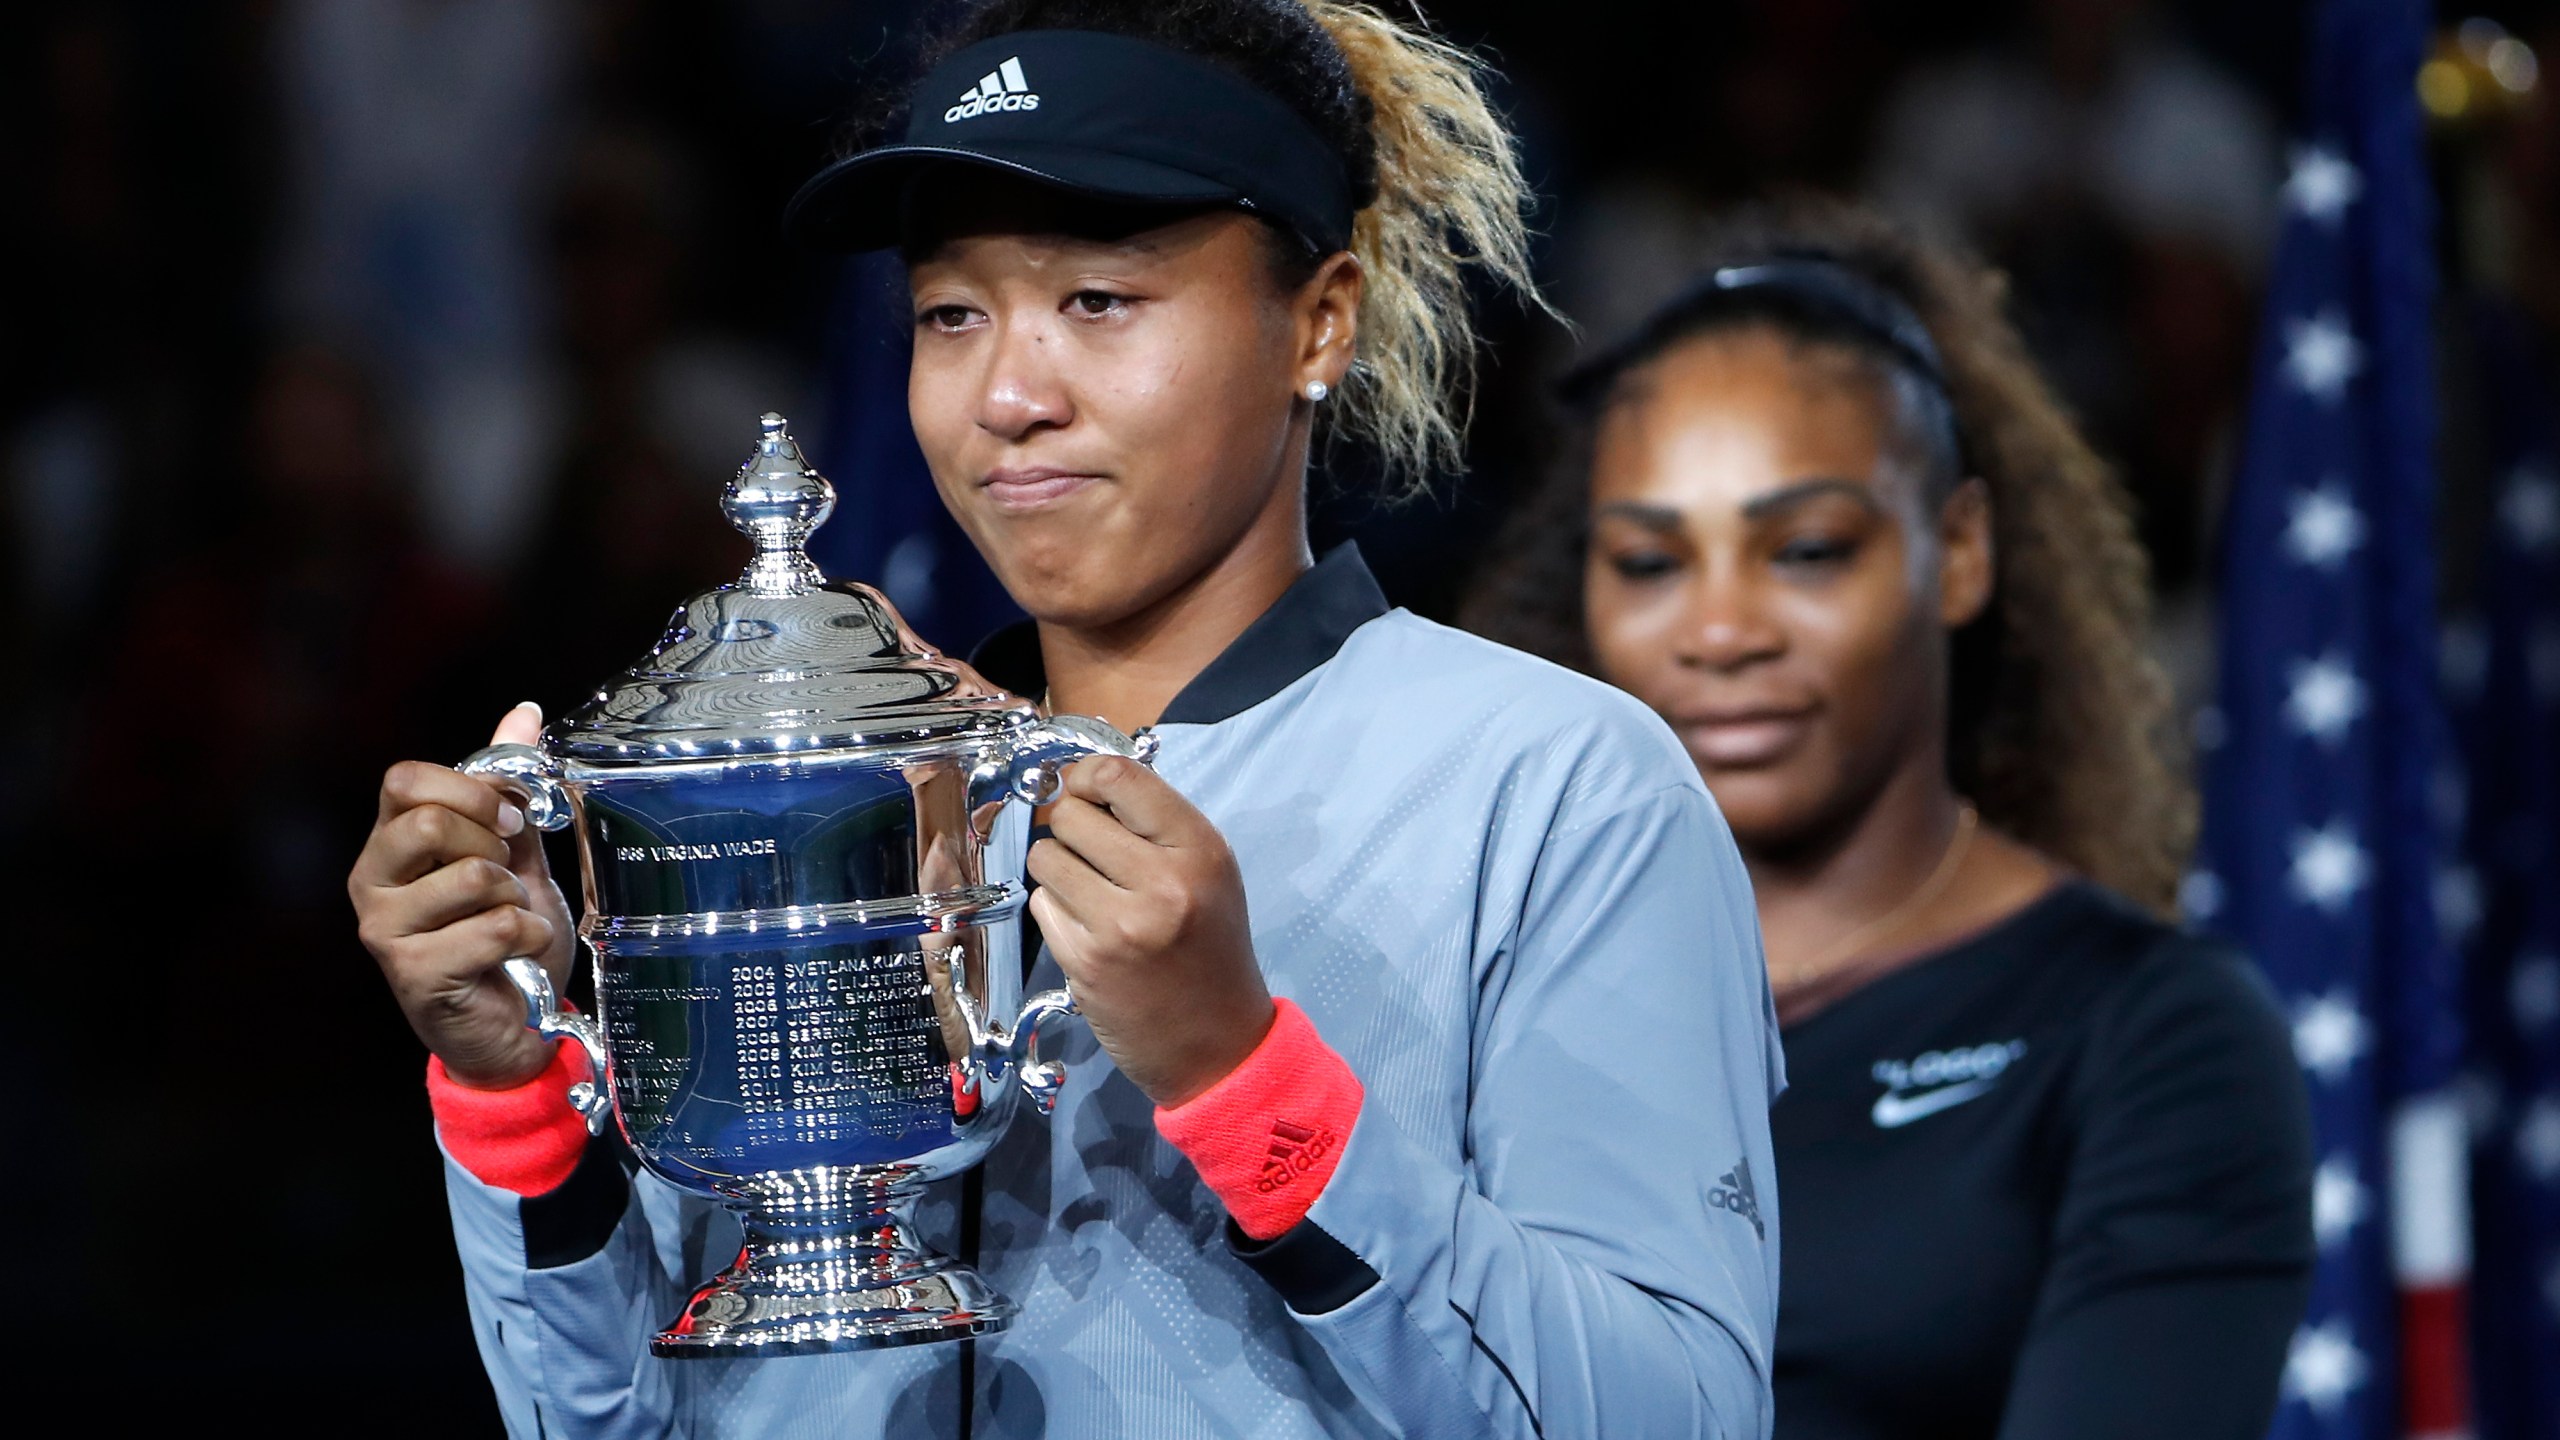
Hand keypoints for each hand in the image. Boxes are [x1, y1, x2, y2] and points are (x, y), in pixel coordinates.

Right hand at [349, 703, 575, 1089]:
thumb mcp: (513, 854)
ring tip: (508, 921)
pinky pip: (495, 927)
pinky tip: (515, 954)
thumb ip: (509, 790)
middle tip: (506, 878)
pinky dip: (528, 935)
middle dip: (494, 846)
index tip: (509, 819)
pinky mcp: (416, 974)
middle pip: (429, 822)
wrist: (516, 1026)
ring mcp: (385, 932)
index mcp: (389, 844)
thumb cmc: (504, 940)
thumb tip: (521, 712)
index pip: (404, 780)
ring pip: (472, 876)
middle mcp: (372, 883)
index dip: (470, 789)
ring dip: (516, 898)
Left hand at [1028, 756, 1273, 1107]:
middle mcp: (1162, 881)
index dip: (1087, 777)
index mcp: (1200, 849)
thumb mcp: (1208, 873)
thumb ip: (1156, 826)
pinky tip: (1087, 931)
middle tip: (1094, 856)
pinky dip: (1056, 911)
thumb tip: (1084, 782)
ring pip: (1044, 856)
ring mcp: (1119, 924)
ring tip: (1090, 894)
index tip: (1087, 795)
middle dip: (1071, 829)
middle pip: (1069, 814)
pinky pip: (1041, 904)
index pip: (1117, 775)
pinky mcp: (1085, 961)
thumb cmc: (1210, 948)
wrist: (1218, 1044)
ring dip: (1058, 870)